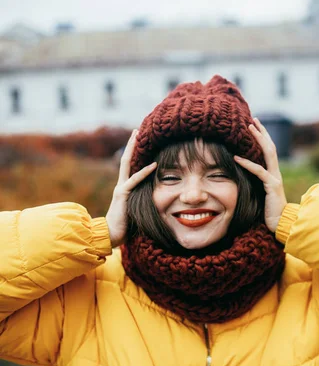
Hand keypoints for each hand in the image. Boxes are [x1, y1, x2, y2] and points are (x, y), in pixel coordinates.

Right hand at [105, 129, 156, 247]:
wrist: (110, 235)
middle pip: (125, 159)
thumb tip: (159, 202)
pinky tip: (155, 164)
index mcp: (125, 188)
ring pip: (127, 164)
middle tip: (136, 130)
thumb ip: (144, 202)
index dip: (134, 153)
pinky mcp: (123, 195)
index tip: (139, 141)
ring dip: (133, 149)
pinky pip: (135, 181)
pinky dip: (145, 172)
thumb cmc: (125, 227)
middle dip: (131, 144)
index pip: (130, 166)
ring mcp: (121, 188)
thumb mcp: (137, 211)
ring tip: (139, 136)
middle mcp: (121, 185)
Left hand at [234, 118, 286, 232]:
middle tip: (253, 119)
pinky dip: (247, 163)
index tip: (254, 126)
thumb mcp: (259, 194)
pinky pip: (259, 171)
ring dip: (258, 139)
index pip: (269, 151)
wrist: (280, 224)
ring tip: (248, 128)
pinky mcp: (272, 186)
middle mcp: (276, 173)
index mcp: (273, 174)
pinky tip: (236, 157)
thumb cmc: (268, 212)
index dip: (263, 138)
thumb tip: (240, 177)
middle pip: (270, 147)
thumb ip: (254, 184)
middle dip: (262, 132)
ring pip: (268, 153)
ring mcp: (275, 178)